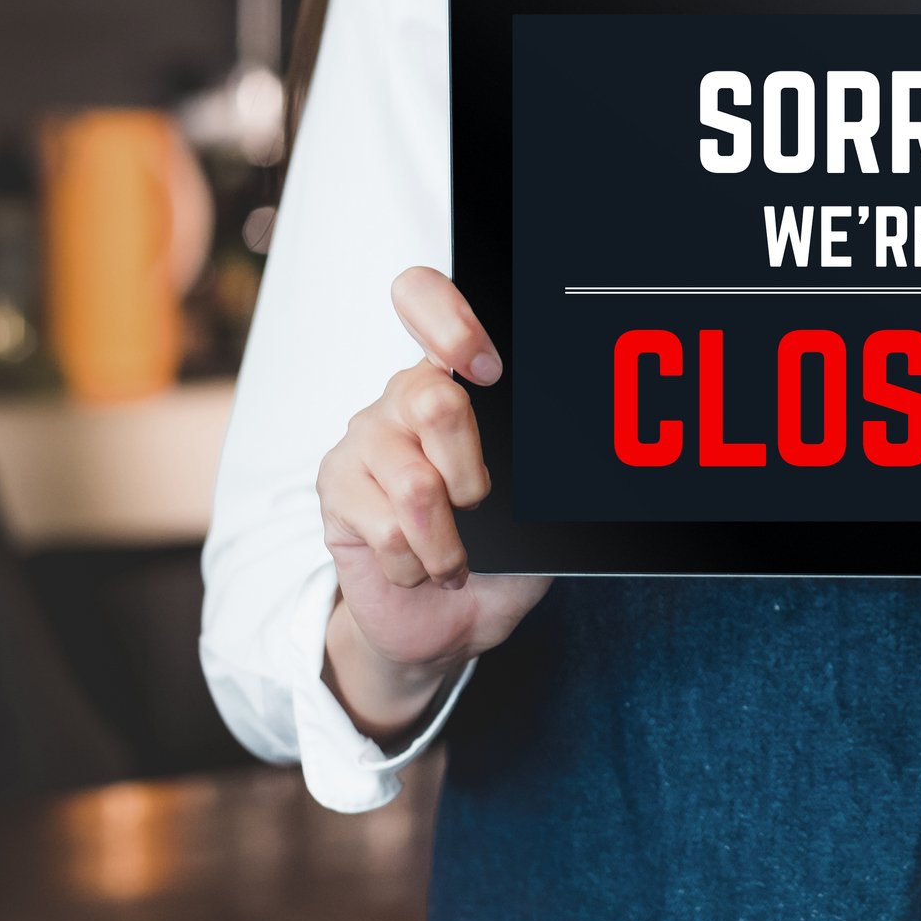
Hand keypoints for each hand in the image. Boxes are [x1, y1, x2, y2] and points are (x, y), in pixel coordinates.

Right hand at [315, 266, 549, 738]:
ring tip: (454, 556)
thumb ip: (542, 466)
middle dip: (471, 475)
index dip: (449, 322)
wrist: (445, 621)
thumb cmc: (499, 553)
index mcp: (455, 379)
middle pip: (434, 401)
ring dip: (449, 540)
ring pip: (415, 482)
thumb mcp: (537, 506)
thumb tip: (585, 434)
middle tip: (479, 505)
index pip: (424, 299)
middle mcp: (403, 396)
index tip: (486, 370)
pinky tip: (417, 566)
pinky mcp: (335, 486)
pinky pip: (386, 527)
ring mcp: (364, 438)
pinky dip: (418, 563)